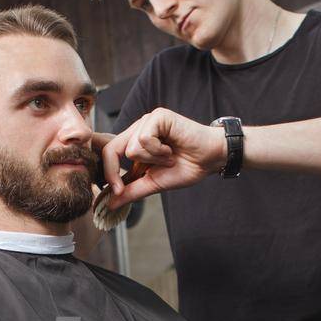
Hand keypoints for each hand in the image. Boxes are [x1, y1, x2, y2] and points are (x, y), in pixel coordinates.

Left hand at [91, 110, 225, 206]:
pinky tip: (172, 149)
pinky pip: (144, 139)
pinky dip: (159, 151)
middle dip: (123, 169)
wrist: (210, 159)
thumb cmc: (186, 167)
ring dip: (153, 160)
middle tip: (144, 176)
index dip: (109, 173)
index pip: (109, 154)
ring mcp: (147, 121)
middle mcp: (138, 129)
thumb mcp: (153, 183)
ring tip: (169, 157)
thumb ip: (132, 191)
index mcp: (135, 142)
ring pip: (131, 148)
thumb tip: (110, 204)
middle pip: (112, 149)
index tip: (117, 191)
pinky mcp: (158, 116)